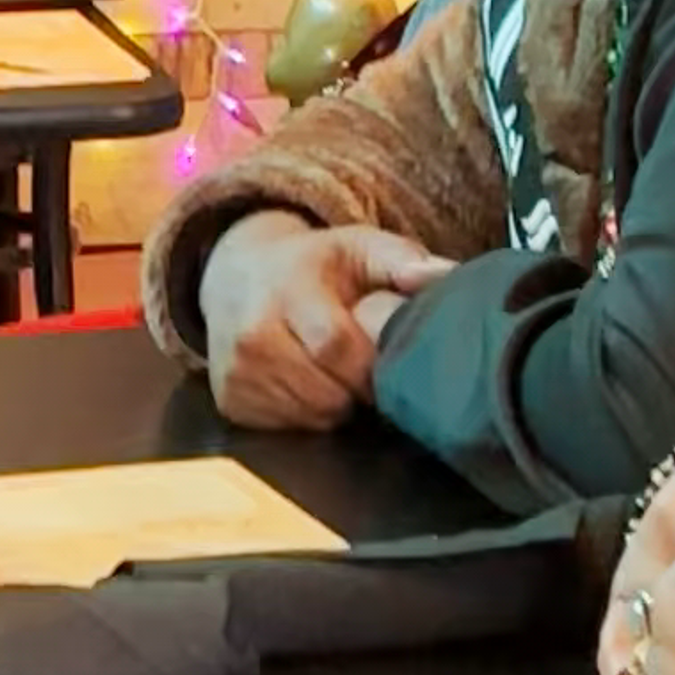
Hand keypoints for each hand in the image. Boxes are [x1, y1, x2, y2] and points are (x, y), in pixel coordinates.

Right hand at [199, 213, 449, 426]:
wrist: (236, 274)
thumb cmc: (314, 264)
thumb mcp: (357, 245)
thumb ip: (403, 260)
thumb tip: (445, 277)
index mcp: (289, 290)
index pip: (337, 346)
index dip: (370, 364)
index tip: (386, 358)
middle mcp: (254, 333)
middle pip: (327, 393)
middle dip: (357, 388)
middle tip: (364, 366)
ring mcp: (237, 372)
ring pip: (311, 417)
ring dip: (335, 403)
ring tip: (336, 371)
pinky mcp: (228, 401)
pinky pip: (287, 428)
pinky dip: (307, 413)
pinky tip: (308, 382)